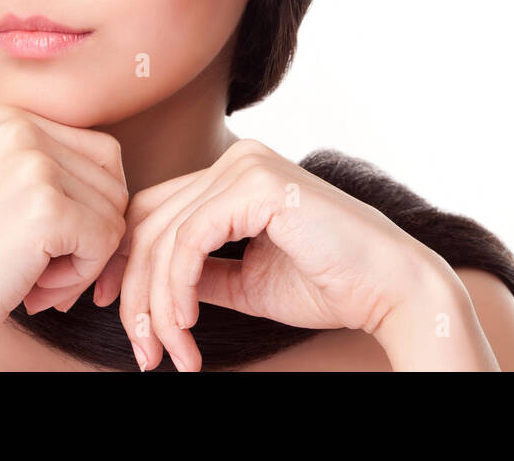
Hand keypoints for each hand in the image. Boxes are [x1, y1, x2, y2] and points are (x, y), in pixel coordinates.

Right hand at [0, 104, 128, 367]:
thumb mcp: (3, 189)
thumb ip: (55, 170)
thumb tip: (125, 182)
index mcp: (10, 118)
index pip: (101, 155)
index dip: (86, 208)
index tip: (40, 242)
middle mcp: (21, 129)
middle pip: (114, 182)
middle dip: (89, 235)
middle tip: (38, 267)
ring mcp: (34, 166)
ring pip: (115, 213)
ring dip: (84, 259)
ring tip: (31, 275)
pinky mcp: (47, 209)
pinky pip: (108, 241)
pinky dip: (81, 276)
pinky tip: (34, 288)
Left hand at [92, 139, 439, 370]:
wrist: (391, 288)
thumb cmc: (330, 285)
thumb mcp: (246, 281)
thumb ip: (199, 274)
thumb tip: (145, 288)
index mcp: (235, 175)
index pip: (154, 212)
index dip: (126, 265)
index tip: (122, 320)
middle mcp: (237, 160)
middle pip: (148, 223)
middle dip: (134, 294)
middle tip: (143, 352)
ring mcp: (246, 167)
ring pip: (162, 237)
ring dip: (156, 306)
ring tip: (169, 354)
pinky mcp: (256, 187)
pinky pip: (188, 241)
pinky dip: (177, 289)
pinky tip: (188, 325)